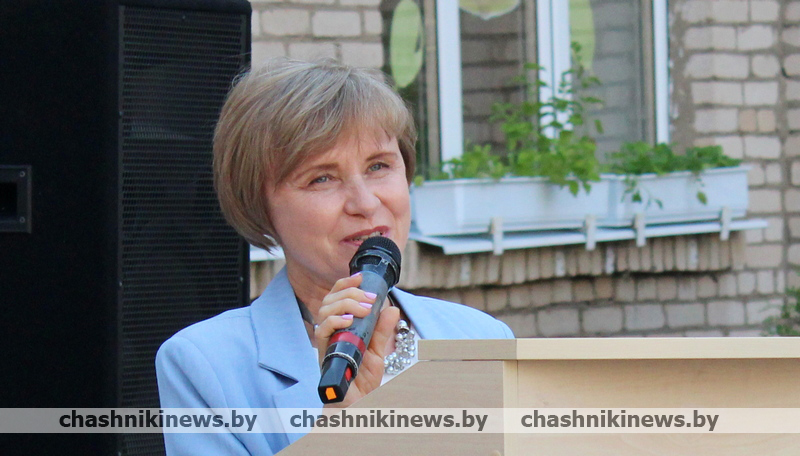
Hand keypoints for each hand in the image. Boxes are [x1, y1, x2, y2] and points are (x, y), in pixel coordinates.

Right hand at [314, 273, 399, 407]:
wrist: (356, 404)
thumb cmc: (361, 379)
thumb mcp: (377, 350)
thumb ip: (382, 330)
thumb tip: (392, 308)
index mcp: (340, 326)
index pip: (336, 296)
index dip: (345, 284)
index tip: (361, 277)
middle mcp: (329, 331)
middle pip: (330, 299)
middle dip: (350, 293)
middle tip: (370, 299)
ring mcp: (325, 341)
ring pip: (324, 310)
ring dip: (345, 304)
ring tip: (364, 309)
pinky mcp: (323, 353)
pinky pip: (321, 331)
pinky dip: (335, 321)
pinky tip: (349, 321)